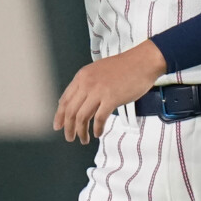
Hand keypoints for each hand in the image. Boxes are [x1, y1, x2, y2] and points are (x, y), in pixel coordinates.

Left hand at [52, 40, 166, 144]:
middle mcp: (87, 83)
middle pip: (71, 111)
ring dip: (81, 131)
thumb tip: (76, 100)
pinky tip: (98, 133)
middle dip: (68, 127)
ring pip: (82, 117)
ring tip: (83, 139)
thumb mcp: (97, 71)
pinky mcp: (111, 98)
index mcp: (82, 76)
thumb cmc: (124, 67)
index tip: (58, 125)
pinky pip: (99, 118)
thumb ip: (86, 84)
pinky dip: (97, 128)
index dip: (59, 115)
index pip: (64, 99)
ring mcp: (98, 91)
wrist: (142, 62)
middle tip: (69, 137)